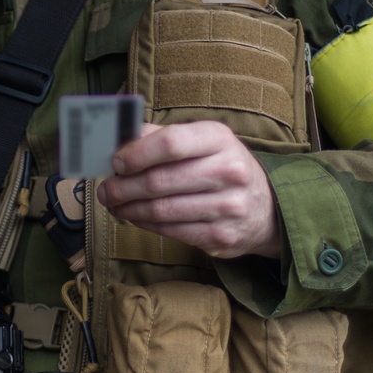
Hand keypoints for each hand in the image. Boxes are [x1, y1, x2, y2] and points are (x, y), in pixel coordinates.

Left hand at [96, 120, 280, 259]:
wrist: (266, 209)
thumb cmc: (222, 168)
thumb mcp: (202, 142)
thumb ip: (161, 136)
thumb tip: (119, 138)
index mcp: (219, 139)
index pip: (171, 143)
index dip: (136, 154)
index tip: (116, 163)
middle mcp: (228, 171)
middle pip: (160, 181)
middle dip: (123, 187)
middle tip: (106, 191)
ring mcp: (228, 207)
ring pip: (162, 210)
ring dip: (129, 208)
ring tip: (115, 205)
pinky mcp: (221, 236)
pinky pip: (171, 231)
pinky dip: (146, 224)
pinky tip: (136, 217)